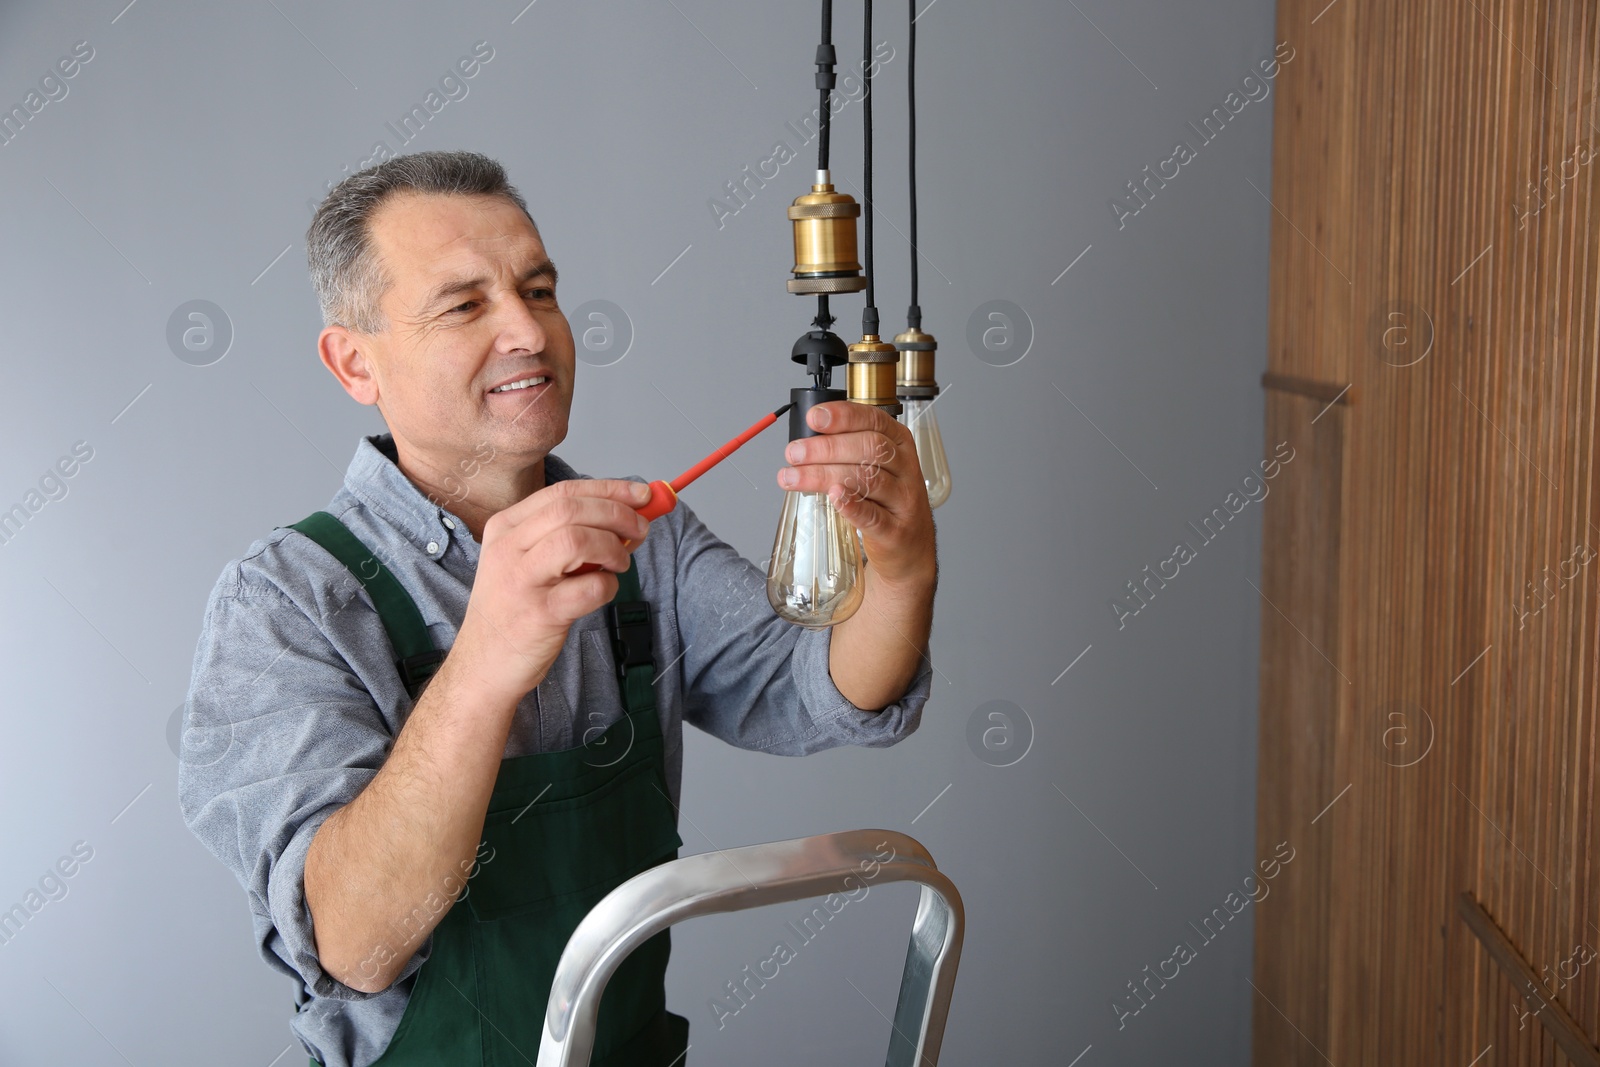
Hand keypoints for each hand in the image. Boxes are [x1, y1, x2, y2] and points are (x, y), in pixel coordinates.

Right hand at [453, 478, 652, 701]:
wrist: (482, 665)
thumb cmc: (513, 610)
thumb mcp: (525, 562)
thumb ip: (567, 536)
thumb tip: (627, 517)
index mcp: (506, 527)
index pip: (563, 491)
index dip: (609, 489)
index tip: (642, 495)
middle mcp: (508, 549)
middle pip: (571, 509)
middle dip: (617, 514)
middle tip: (640, 529)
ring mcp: (521, 581)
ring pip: (577, 539)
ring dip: (613, 547)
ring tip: (619, 563)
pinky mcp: (539, 615)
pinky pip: (589, 588)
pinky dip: (608, 586)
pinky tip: (603, 591)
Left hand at [777, 401, 935, 588]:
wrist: (910, 548)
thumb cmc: (886, 501)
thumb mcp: (877, 467)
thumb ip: (848, 451)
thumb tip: (804, 443)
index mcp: (899, 444)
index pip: (874, 420)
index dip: (843, 416)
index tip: (814, 418)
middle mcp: (906, 468)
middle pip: (869, 448)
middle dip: (826, 448)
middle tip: (794, 453)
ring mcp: (904, 500)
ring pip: (867, 480)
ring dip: (824, 475)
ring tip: (793, 477)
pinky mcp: (895, 531)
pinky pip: (873, 516)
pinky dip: (851, 505)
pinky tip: (833, 497)